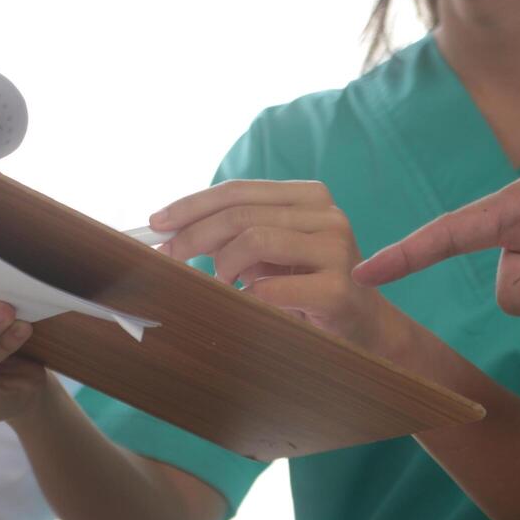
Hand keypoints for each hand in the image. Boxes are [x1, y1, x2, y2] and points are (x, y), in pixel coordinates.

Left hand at [150, 180, 414, 358]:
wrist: (363, 329)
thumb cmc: (306, 288)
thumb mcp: (269, 254)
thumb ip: (232, 235)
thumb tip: (171, 232)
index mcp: (307, 197)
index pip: (238, 191)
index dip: (192, 205)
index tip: (156, 223)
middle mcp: (326, 215)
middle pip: (241, 214)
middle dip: (193, 235)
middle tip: (167, 256)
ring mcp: (337, 250)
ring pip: (255, 240)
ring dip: (223, 265)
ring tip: (220, 282)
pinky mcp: (338, 289)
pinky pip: (272, 288)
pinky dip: (248, 296)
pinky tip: (246, 302)